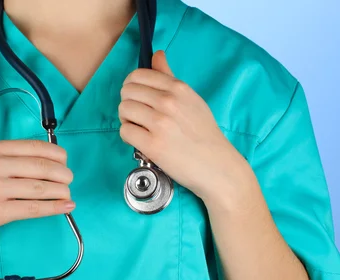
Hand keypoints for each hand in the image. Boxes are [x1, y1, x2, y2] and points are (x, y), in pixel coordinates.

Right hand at [0, 140, 75, 250]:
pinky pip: (33, 208)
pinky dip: (54, 207)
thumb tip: (32, 158)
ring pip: (40, 187)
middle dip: (62, 173)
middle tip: (69, 179)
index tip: (64, 160)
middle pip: (41, 166)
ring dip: (61, 191)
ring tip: (68, 193)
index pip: (33, 147)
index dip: (55, 154)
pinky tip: (65, 207)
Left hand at [118, 50, 250, 204]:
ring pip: (123, 110)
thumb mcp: (192, 99)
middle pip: (126, 92)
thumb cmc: (203, 133)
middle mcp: (168, 102)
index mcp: (178, 88)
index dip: (132, 86)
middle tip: (138, 116)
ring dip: (127, 119)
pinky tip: (140, 140)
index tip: (137, 98)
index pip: (138, 75)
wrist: (216, 166)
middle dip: (128, 103)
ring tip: (140, 128)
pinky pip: (125, 131)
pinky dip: (129, 136)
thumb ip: (170, 77)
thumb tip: (157, 54)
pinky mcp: (152, 145)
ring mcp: (160, 123)